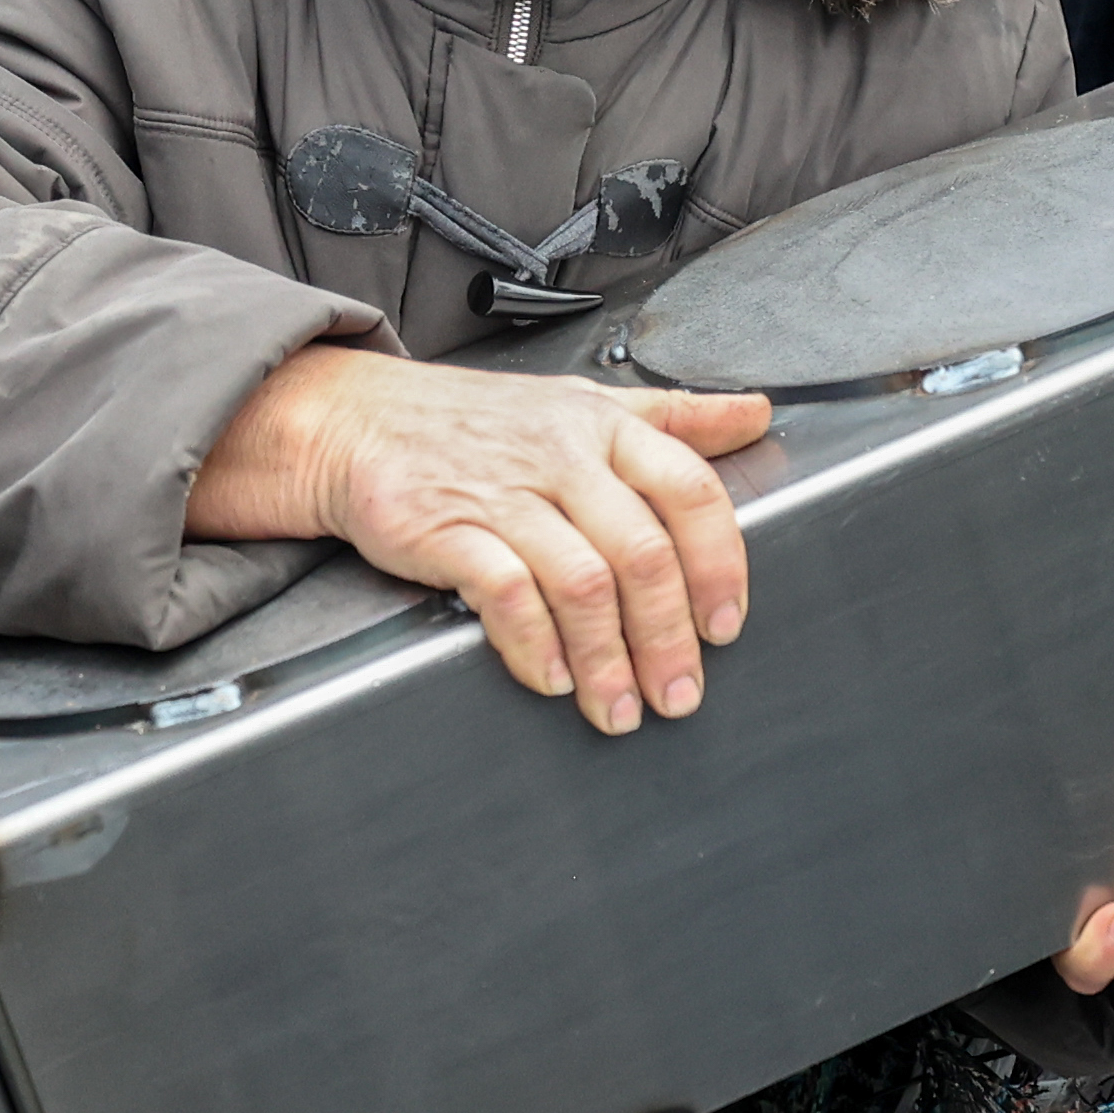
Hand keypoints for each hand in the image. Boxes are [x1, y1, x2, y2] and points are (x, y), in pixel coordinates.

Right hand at [189, 345, 771, 732]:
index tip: (725, 623)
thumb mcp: (582, 403)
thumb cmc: (473, 422)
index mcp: (604, 427)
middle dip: (669, 636)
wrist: (356, 420)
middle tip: (678, 691)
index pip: (690, 491)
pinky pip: (505, 592)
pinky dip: (534, 644)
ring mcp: (504, 493)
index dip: (719, 564)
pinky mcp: (447, 529)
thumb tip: (757, 416)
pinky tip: (550, 678)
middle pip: (643, 552)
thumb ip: (674, 418)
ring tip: (619, 709)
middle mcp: (562, 457)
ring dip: (608, 658)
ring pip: (582, 582)